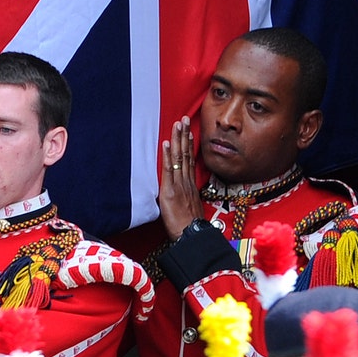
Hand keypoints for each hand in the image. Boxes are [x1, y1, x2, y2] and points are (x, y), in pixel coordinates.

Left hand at [158, 116, 203, 238]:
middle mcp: (186, 182)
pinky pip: (168, 170)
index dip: (188, 144)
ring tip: (177, 124)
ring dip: (177, 140)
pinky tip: (166, 143)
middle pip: (185, 154)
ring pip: (178, 158)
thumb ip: (187, 198)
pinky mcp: (170, 191)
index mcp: (190, 185)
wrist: (192, 237)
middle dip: (184, 136)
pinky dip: (166, 156)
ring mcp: (179, 185)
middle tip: (184, 119)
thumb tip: (183, 194)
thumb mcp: (190, 209)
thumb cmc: (190, 228)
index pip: (188, 160)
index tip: (188, 131)